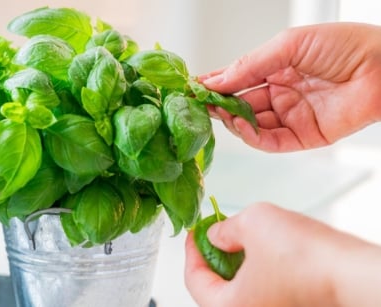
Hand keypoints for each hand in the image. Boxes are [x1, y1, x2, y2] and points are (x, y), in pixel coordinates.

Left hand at [184, 202, 380, 306]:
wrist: (348, 270)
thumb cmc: (303, 255)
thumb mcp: (251, 223)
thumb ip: (225, 229)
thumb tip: (215, 235)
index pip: (195, 280)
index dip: (191, 250)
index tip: (195, 232)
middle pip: (215, 287)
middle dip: (212, 255)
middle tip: (214, 232)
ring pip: (238, 288)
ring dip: (232, 261)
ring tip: (237, 236)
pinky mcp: (286, 304)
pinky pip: (258, 289)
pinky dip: (252, 268)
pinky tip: (259, 248)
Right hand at [201, 23, 380, 151]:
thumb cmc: (344, 45)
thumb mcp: (289, 45)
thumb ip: (251, 64)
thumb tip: (216, 80)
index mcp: (276, 68)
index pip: (238, 79)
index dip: (216, 83)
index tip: (193, 86)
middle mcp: (280, 93)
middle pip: (240, 104)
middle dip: (219, 104)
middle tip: (200, 103)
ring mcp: (290, 116)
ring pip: (251, 124)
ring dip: (232, 121)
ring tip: (219, 113)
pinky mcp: (302, 136)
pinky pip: (271, 141)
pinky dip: (252, 137)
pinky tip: (240, 126)